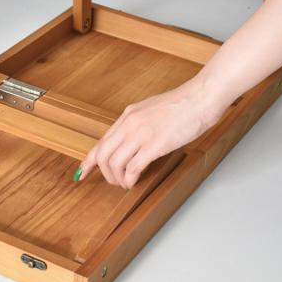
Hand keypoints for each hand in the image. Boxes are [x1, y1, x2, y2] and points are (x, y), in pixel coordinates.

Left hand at [78, 78, 229, 188]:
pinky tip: (134, 182)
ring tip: (126, 183)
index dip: (88, 160)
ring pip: (114, 163)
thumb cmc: (183, 105)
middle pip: (102, 154)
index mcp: (128, 115)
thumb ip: (139, 124)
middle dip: (104, 173)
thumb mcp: (152, 110)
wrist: (200, 98)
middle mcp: (130, 124)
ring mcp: (141, 134)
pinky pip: (133, 168)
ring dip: (117, 178)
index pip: (101, 141)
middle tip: (113, 182)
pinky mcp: (155, 145)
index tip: (82, 172)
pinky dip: (130, 179)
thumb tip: (132, 142)